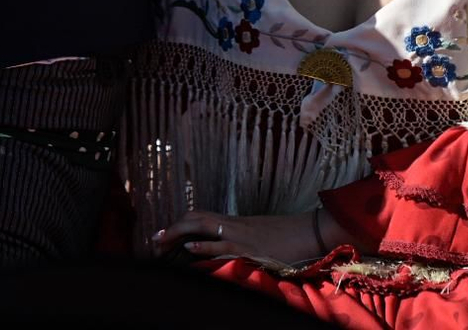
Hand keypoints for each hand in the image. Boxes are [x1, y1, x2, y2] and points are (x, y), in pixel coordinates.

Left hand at [153, 208, 338, 265]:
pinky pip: (222, 244)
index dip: (181, 224)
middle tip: (154, 239)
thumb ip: (244, 242)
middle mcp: (235, 225)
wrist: (312, 231)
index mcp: (237, 223)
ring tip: (160, 241)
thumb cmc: (290, 237)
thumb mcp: (262, 238)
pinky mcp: (250, 247)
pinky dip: (203, 245)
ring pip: (204, 227)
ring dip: (179, 233)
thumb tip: (228, 249)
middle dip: (173, 227)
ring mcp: (241, 235)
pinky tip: (188, 248)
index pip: (202, 217)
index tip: (164, 234)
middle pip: (197, 218)